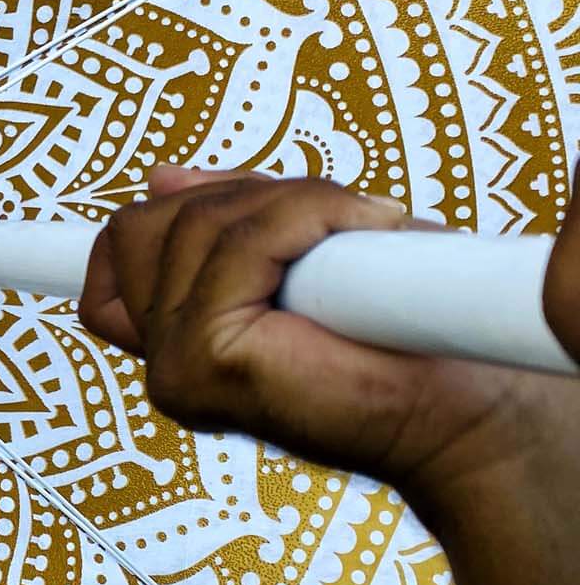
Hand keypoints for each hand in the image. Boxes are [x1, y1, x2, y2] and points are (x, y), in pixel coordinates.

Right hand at [77, 165, 579, 519]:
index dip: (126, 226)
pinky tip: (357, 231)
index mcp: (183, 339)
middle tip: (322, 218)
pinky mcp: (202, 362)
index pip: (109, 266)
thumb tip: (166, 178)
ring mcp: (175, 367)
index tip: (171, 187)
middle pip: (139, 226)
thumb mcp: (304, 251)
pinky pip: (232, 247)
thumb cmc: (410, 339)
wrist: (475, 406)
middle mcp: (166, 359)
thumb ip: (231, 221)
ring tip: (356, 229)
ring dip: (287, 205)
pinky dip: (299, 219)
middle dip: (233, 197)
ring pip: (191, 223)